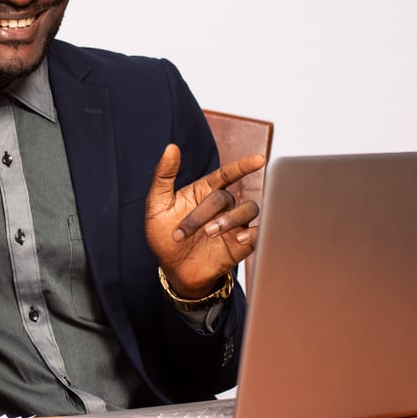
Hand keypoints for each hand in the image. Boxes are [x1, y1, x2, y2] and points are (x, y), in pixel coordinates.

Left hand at [145, 144, 265, 297]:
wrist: (172, 269)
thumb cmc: (164, 235)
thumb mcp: (157, 205)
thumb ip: (163, 176)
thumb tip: (171, 147)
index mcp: (204, 191)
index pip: (228, 173)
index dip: (243, 165)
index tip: (259, 159)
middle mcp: (223, 206)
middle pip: (225, 197)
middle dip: (201, 214)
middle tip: (181, 234)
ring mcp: (234, 224)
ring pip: (248, 210)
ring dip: (229, 220)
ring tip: (209, 234)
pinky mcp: (241, 244)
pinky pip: (260, 233)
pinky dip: (254, 233)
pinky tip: (239, 238)